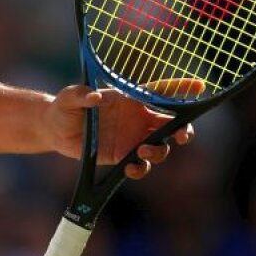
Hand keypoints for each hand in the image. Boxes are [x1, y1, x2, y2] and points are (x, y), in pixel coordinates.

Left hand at [46, 80, 201, 179]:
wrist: (55, 130)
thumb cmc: (64, 106)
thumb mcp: (69, 97)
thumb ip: (80, 95)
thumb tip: (94, 96)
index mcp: (130, 98)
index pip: (160, 92)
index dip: (181, 88)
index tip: (200, 87)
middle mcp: (137, 118)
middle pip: (171, 123)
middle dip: (184, 130)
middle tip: (182, 136)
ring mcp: (133, 138)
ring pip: (161, 146)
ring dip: (160, 150)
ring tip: (142, 151)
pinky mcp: (124, 156)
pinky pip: (142, 165)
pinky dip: (141, 168)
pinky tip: (130, 168)